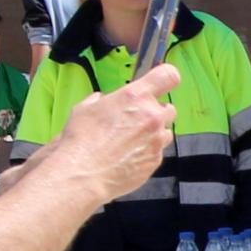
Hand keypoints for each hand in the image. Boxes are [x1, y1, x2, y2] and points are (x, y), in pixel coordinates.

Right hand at [46, 68, 176, 204]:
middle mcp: (152, 116)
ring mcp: (157, 140)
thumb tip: (104, 101)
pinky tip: (128, 157)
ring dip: (153, 134)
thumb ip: (103, 101)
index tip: (162, 83)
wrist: (83, 174)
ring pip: (166, 132)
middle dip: (156, 112)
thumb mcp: (86, 108)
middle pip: (169, 108)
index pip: (168, 76)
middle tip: (137, 120)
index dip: (167, 78)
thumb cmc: (81, 139)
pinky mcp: (156, 161)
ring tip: (131, 141)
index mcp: (136, 97)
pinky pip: (157, 152)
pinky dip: (147, 152)